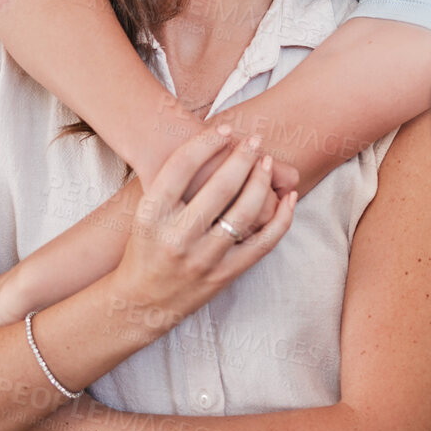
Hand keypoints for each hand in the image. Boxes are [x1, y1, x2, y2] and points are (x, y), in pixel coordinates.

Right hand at [107, 124, 295, 333]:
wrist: (141, 302)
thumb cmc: (145, 247)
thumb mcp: (145, 215)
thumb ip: (171, 184)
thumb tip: (210, 142)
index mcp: (150, 215)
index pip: (181, 167)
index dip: (206, 142)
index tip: (224, 128)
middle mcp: (176, 237)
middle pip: (219, 186)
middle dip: (242, 157)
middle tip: (254, 140)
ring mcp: (203, 258)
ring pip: (245, 212)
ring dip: (262, 181)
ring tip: (267, 162)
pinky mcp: (225, 274)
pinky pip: (263, 242)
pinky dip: (282, 218)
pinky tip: (289, 197)